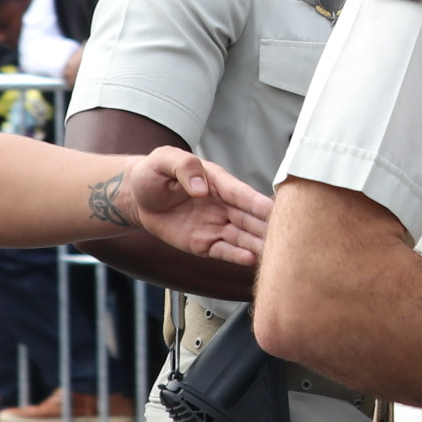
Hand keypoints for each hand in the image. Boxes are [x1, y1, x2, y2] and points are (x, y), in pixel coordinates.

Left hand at [110, 149, 271, 263]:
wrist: (136, 197)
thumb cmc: (153, 174)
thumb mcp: (164, 160)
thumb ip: (184, 167)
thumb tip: (200, 187)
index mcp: (218, 182)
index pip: (242, 194)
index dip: (258, 203)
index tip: (275, 210)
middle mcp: (223, 205)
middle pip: (250, 218)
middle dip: (267, 227)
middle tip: (286, 237)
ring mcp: (216, 225)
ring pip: (243, 237)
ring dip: (258, 245)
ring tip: (274, 254)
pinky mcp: (204, 243)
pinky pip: (224, 251)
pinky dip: (237, 256)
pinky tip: (251, 260)